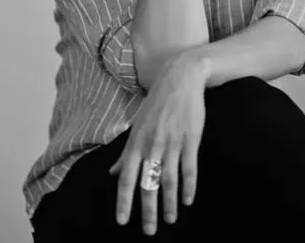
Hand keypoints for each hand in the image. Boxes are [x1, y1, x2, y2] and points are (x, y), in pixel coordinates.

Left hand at [108, 53, 206, 235]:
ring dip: (170, 203)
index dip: (124, 201)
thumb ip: (126, 151)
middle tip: (150, 231)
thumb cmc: (157, 102)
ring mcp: (172, 143)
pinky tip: (188, 200)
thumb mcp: (138, 125)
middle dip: (148, 211)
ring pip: (169, 180)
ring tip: (170, 219)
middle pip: (148, 184)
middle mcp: (152, 145)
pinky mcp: (190, 139)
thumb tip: (114, 172)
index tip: (122, 221)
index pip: (127, 177)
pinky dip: (188, 186)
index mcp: (136, 142)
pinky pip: (189, 168)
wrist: (180, 78)